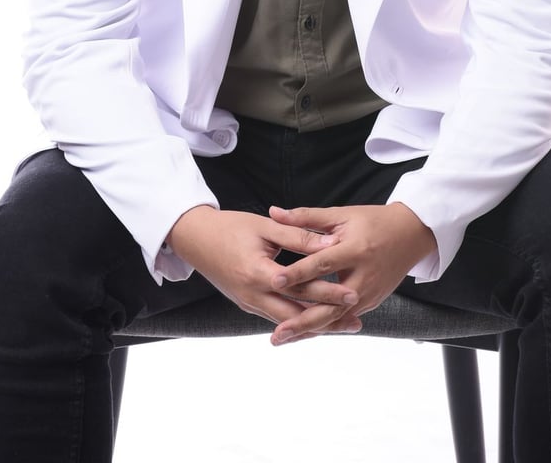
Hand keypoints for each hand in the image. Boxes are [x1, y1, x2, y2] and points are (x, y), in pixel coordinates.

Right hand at [166, 207, 361, 330]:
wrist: (195, 239)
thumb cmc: (230, 227)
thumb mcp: (265, 227)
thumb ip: (297, 236)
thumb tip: (330, 243)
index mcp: (258, 274)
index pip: (300, 289)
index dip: (328, 293)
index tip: (353, 294)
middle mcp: (253, 295)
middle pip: (296, 316)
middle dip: (327, 320)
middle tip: (356, 321)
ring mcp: (248, 303)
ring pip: (287, 321)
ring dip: (315, 324)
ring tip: (343, 324)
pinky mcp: (247, 304)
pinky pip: (276, 317)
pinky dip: (298, 319)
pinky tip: (316, 318)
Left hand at [266, 203, 436, 344]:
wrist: (411, 235)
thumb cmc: (373, 221)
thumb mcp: (341, 215)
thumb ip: (306, 217)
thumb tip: (273, 212)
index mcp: (355, 250)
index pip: (322, 264)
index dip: (298, 273)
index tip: (275, 281)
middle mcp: (363, 277)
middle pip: (330, 305)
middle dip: (302, 321)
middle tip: (276, 334)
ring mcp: (369, 294)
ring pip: (335, 318)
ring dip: (309, 330)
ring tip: (281, 338)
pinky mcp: (371, 302)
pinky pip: (343, 317)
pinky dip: (323, 325)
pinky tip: (302, 333)